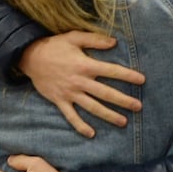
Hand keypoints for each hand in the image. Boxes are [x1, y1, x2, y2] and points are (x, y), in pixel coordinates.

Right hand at [19, 31, 144, 137]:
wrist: (30, 57)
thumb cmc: (54, 46)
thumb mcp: (74, 37)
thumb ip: (94, 40)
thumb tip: (114, 42)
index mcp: (85, 65)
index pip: (111, 71)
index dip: (127, 76)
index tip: (142, 80)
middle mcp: (80, 81)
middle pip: (105, 93)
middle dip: (123, 100)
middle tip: (138, 106)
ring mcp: (70, 93)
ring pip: (92, 107)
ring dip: (108, 115)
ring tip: (123, 122)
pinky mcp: (60, 101)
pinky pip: (71, 116)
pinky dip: (80, 126)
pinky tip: (91, 134)